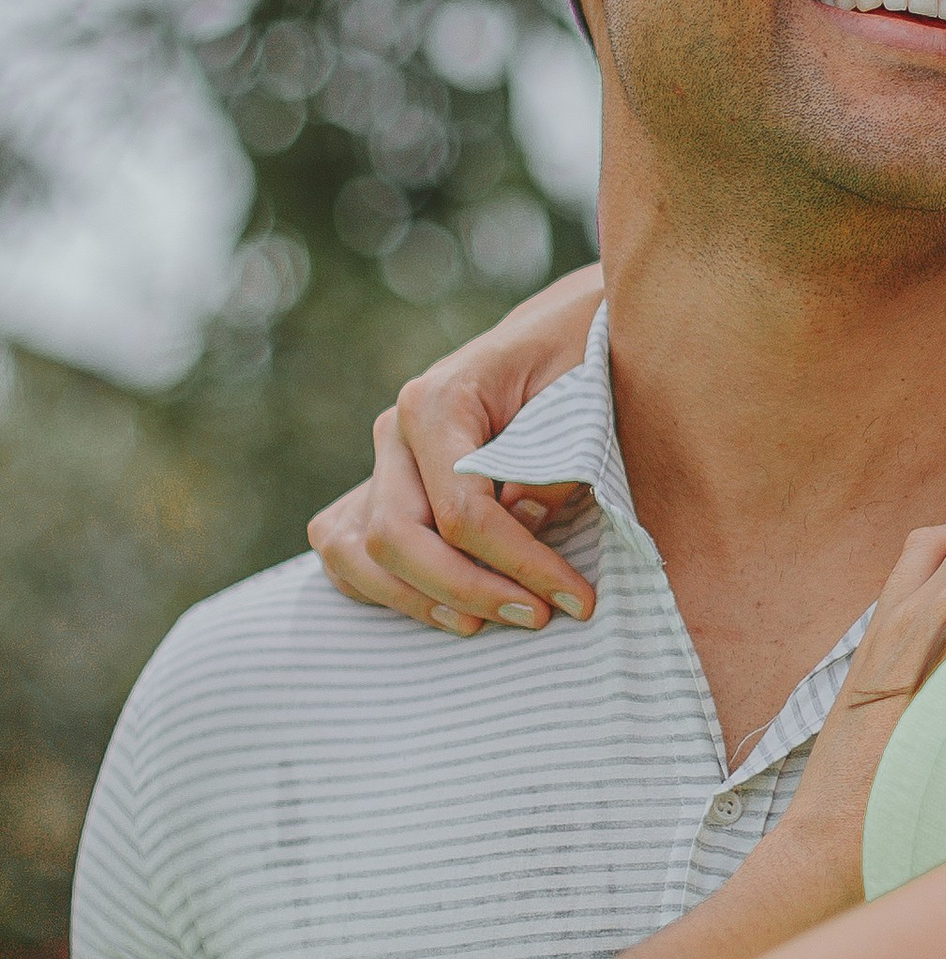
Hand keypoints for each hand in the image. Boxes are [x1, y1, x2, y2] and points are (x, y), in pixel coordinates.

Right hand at [306, 267, 605, 636]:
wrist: (555, 332)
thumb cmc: (576, 360)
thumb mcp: (585, 398)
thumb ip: (558, 459)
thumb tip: (524, 518)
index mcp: (437, 401)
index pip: (462, 512)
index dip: (520, 565)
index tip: (579, 599)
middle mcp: (395, 432)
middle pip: (399, 539)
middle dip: (470, 591)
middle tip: (539, 617)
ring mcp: (380, 461)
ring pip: (361, 555)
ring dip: (422, 602)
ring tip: (489, 626)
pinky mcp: (375, 486)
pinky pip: (347, 552)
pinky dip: (382, 590)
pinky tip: (444, 611)